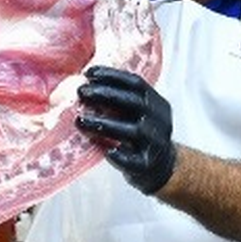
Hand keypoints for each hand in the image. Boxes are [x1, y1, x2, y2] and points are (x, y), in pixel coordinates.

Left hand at [75, 66, 175, 194]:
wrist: (161, 168)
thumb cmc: (139, 136)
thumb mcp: (136, 114)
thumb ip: (119, 101)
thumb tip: (84, 85)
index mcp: (157, 104)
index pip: (136, 83)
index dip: (112, 76)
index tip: (88, 73)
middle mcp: (160, 121)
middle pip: (135, 103)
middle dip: (106, 94)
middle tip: (82, 92)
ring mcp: (156, 144)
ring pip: (133, 130)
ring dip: (104, 124)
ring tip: (80, 121)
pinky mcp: (148, 165)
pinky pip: (132, 160)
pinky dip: (117, 155)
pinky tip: (104, 151)